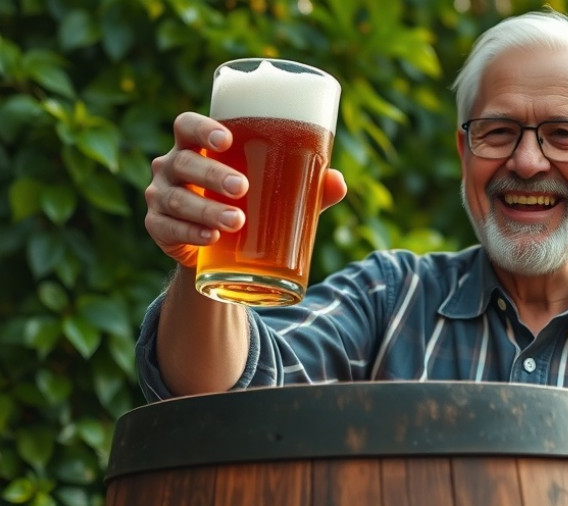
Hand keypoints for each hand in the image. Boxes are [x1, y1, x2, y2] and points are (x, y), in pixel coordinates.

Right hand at [144, 112, 346, 266]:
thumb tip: (338, 182)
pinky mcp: (158, 228)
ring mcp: (160, 197)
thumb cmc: (250, 203)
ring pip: (177, 199)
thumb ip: (306, 185)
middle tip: (243, 188)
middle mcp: (172, 166)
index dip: (201, 129)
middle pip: (183, 162)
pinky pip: (166, 228)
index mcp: (196, 146)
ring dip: (206, 210)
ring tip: (237, 222)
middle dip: (212, 174)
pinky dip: (190, 234)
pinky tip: (211, 239)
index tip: (226, 140)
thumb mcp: (276, 192)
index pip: (187, 125)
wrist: (218, 250)